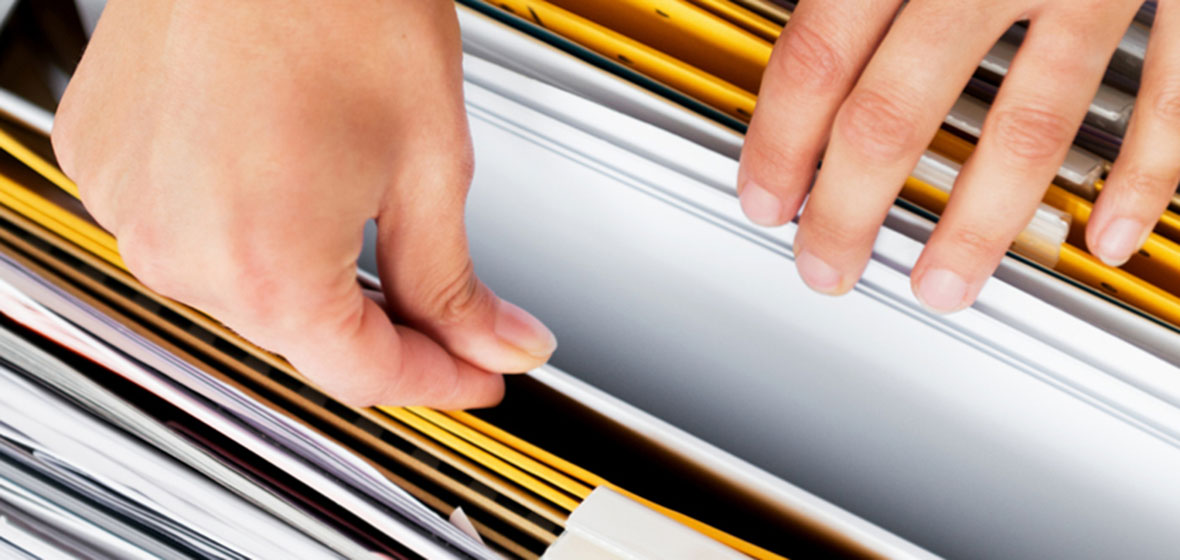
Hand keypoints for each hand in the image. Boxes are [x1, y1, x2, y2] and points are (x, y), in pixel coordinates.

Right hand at [52, 0, 555, 407]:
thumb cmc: (343, 1)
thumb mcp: (428, 162)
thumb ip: (453, 283)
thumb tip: (496, 344)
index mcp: (267, 263)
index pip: (367, 376)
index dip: (439, 383)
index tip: (477, 376)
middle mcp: (179, 249)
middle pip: (305, 337)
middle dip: (384, 331)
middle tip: (450, 314)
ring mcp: (130, 204)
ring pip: (245, 288)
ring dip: (311, 274)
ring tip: (363, 220)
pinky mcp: (103, 161)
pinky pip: (190, 229)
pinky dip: (246, 222)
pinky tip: (286, 176)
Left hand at [739, 0, 1177, 311]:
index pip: (822, 49)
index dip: (781, 138)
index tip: (762, 199)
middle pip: (901, 107)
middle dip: (852, 208)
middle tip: (824, 269)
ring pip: (1031, 122)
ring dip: (979, 222)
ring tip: (941, 286)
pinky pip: (1176, 92)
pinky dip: (1146, 173)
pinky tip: (1104, 235)